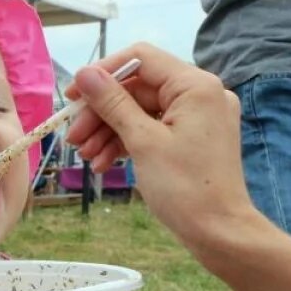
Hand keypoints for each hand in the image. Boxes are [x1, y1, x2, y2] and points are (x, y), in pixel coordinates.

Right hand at [64, 42, 251, 243]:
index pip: (141, 59)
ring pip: (140, 111)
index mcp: (195, 86)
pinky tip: (105, 163)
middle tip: (73, 139)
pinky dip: (126, 143)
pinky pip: (151, 129)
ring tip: (87, 158)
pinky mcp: (190, 138)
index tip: (73, 97)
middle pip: (137, 88)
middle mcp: (199, 94)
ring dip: (108, 131)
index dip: (102, 74)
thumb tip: (84, 74)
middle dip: (101, 113)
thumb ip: (113, 104)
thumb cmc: (185, 187)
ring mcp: (196, 117)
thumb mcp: (143, 142)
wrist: (218, 231)